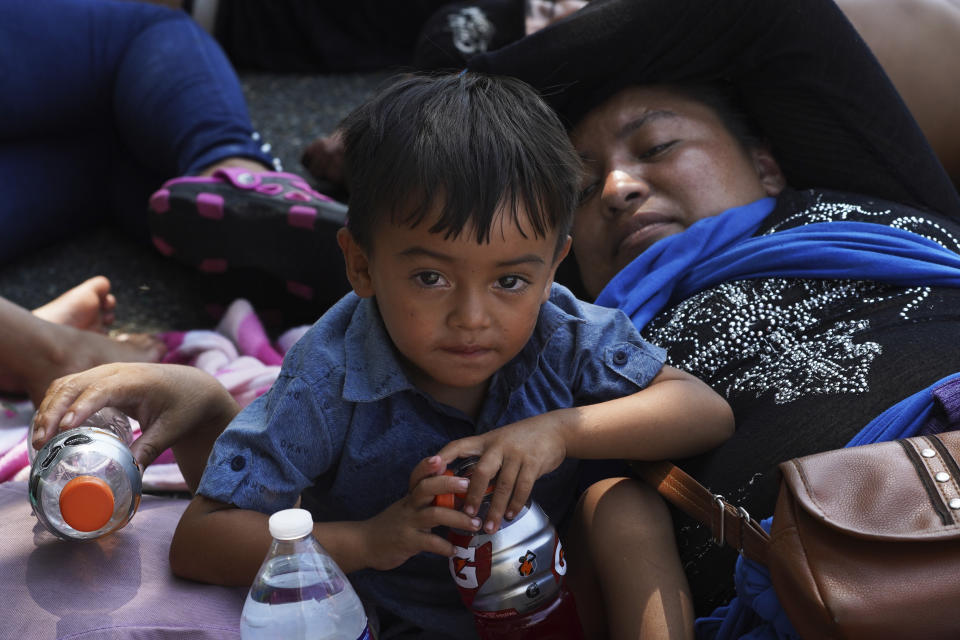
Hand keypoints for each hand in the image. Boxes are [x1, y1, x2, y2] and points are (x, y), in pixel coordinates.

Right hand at [32, 363, 238, 471]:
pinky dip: (54, 405)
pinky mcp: (99, 380)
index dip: (81, 407)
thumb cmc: (185, 406)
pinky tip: (46, 428)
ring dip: (48, 409)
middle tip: (41, 443)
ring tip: (38, 441)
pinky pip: (69, 387)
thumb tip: (130, 473)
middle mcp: (116, 372)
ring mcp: (105, 373)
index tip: (65, 428)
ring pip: (66, 385)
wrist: (194, 387)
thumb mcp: (172, 429)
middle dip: (53, 412)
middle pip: (74, 385)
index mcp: (136, 381)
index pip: (101, 390)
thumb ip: (150, 448)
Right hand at [356, 456, 480, 570]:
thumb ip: (427, 500)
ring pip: (434, 514)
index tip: (441, 458)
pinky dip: (445, 546)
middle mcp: (409, 506)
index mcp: (410, 496)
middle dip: (448, 484)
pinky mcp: (408, 542)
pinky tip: (456, 549)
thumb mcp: (408, 507)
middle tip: (468, 485)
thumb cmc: (392, 524)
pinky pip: (430, 542)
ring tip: (475, 523)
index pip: (417, 475)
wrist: (365, 544)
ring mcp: (408, 523)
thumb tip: (456, 492)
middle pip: (427, 488)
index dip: (427, 466)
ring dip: (458, 518)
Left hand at [435, 413, 568, 533]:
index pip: (458, 446)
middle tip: (467, 516)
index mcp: (485, 441)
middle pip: (481, 472)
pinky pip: (523, 487)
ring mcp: (517, 454)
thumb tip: (466, 485)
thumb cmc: (523, 440)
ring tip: (490, 526)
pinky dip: (515, 504)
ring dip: (496, 508)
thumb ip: (485, 459)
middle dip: (472, 496)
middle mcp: (498, 446)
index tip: (430, 474)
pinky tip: (510, 515)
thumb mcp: (499, 442)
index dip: (443, 458)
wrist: (554, 430)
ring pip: (503, 485)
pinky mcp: (533, 463)